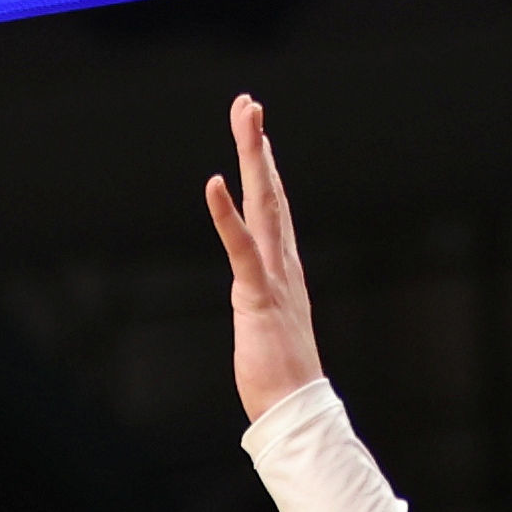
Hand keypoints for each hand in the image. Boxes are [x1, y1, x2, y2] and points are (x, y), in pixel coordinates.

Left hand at [203, 92, 326, 421]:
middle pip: (271, 191)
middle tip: (248, 104)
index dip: (264, 166)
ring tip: (245, 117)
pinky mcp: (257, 294)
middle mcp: (283, 262)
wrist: (295, 407)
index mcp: (284, 267)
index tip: (256, 133)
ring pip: (263, 203)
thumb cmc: (280, 373)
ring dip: (252, 157)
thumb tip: (256, 293)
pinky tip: (215, 182)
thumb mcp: (269, 323)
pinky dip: (227, 214)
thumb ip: (263, 298)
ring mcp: (273, 275)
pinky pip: (241, 247)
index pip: (274, 206)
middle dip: (258, 145)